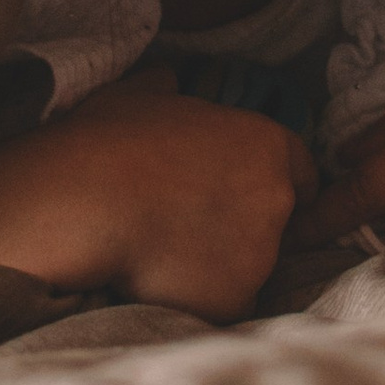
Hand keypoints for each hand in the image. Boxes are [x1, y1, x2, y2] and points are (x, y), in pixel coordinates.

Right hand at [0, 79, 313, 318]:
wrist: (84, 202)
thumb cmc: (107, 142)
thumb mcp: (138, 95)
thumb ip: (168, 90)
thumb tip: (165, 79)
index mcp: (267, 144)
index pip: (301, 171)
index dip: (268, 183)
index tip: (239, 194)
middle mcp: (276, 200)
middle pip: (276, 223)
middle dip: (241, 227)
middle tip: (185, 225)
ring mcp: (259, 254)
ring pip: (246, 268)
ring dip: (215, 265)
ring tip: (159, 252)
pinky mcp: (234, 300)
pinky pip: (220, 305)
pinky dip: (195, 300)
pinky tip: (154, 281)